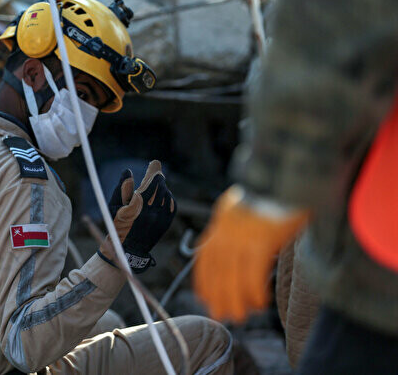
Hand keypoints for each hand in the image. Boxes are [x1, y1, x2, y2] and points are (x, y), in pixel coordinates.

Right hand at [99, 161, 176, 272]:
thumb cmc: (118, 226)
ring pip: (167, 195)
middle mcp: (152, 211)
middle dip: (158, 178)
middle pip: (161, 187)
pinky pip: (171, 206)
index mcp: (139, 205)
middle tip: (155, 172)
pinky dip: (168, 198)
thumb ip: (123, 188)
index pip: (151, 182)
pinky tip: (162, 196)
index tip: (155, 163)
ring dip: (163, 188)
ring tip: (157, 185)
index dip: (153, 171)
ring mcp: (161, 218)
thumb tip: (128, 171)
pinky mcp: (166, 224)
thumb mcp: (115, 206)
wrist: (128, 250)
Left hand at [193, 185, 308, 322]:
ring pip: (233, 277)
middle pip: (218, 271)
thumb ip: (238, 230)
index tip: (205, 299)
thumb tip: (238, 256)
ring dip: (236, 300)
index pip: (205, 258)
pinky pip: (253, 274)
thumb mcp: (248, 211)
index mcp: (221, 222)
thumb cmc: (276, 196)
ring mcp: (242, 235)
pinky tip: (260, 302)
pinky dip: (254, 292)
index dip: (204, 281)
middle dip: (219, 297)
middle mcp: (226, 229)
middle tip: (225, 316)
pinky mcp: (261, 240)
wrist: (289, 176)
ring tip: (242, 315)